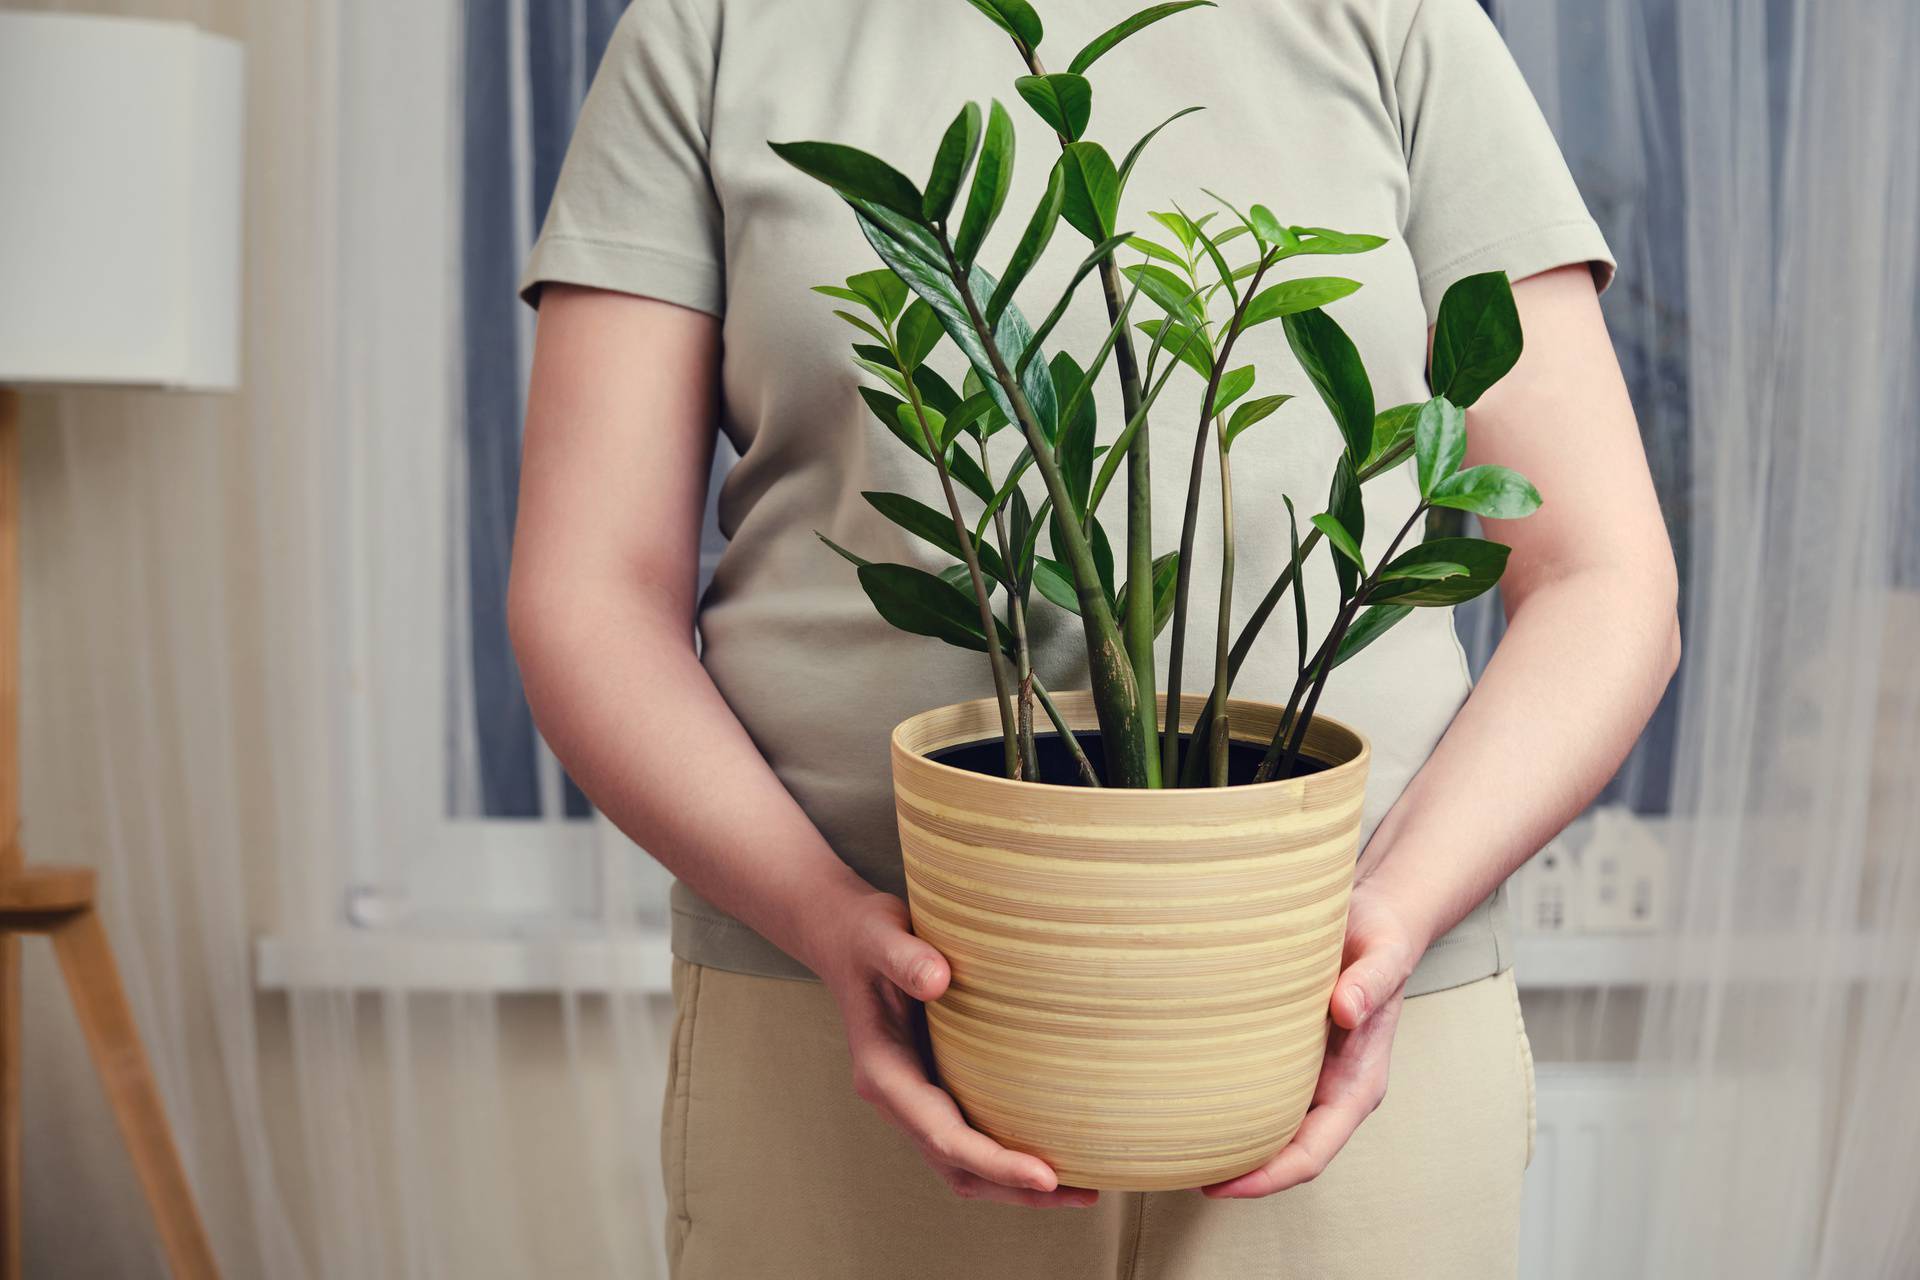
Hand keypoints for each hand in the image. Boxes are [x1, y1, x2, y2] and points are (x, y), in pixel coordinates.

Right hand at [809, 891, 1099, 1207]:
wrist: (845, 938)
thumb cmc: (866, 936)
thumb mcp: (881, 935)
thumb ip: (906, 957)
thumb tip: (939, 980)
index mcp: (884, 1074)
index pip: (945, 1137)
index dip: (996, 1161)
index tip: (1046, 1175)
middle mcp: (897, 1098)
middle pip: (958, 1169)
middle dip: (1016, 1189)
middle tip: (1083, 1194)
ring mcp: (914, 1099)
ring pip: (963, 1165)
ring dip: (1014, 1183)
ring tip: (1080, 1188)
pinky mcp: (932, 1089)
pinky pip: (969, 1138)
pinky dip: (1006, 1155)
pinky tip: (1050, 1144)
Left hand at [1202, 884, 1423, 1197]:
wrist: (1377, 917)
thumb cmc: (1380, 937)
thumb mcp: (1382, 952)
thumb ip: (1370, 981)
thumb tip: (1346, 1009)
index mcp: (1359, 1083)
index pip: (1313, 1152)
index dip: (1269, 1177)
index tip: (1222, 1187)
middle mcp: (1335, 1089)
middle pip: (1286, 1153)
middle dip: (1241, 1174)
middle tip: (1179, 1173)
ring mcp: (1313, 1075)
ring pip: (1270, 1129)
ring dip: (1233, 1145)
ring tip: (1176, 1148)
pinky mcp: (1292, 1054)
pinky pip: (1260, 1093)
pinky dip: (1230, 1106)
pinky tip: (1192, 1098)